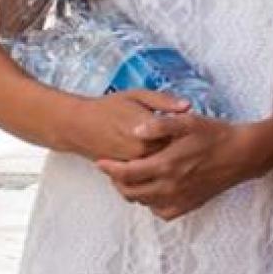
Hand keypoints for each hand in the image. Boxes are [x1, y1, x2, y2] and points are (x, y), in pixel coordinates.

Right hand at [64, 90, 191, 162]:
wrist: (78, 125)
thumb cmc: (109, 107)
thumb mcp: (138, 96)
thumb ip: (164, 101)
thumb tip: (188, 106)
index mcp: (148, 128)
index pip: (180, 136)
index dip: (190, 135)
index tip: (195, 132)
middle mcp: (140, 149)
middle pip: (173, 156)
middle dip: (182, 152)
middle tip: (188, 147)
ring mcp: (132, 164)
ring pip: (159, 169)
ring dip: (169, 165)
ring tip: (176, 157)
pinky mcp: (123, 173)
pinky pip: (144, 178)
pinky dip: (154, 173)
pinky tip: (159, 165)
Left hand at [96, 112, 254, 220]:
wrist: (244, 154)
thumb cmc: (217, 135)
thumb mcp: (188, 122)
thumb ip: (159, 125)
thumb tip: (134, 130)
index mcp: (165, 165)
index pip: (125, 174)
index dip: (109, 168)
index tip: (101, 161)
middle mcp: (169, 187)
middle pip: (129, 192)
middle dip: (117, 181)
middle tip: (115, 169)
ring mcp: (179, 198)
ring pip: (143, 202)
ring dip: (133, 191)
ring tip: (133, 177)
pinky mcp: (189, 205)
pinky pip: (161, 211)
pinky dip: (152, 203)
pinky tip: (155, 190)